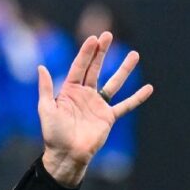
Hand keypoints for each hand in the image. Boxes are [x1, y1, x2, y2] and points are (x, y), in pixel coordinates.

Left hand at [37, 31, 153, 186]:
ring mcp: (98, 105)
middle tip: (108, 35)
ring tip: (134, 54)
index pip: (80, 67)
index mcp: (69, 91)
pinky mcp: (109, 117)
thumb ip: (46, 88)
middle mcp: (85, 94)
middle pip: (95, 69)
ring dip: (123, 69)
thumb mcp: (46, 109)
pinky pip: (126, 105)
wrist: (67, 155)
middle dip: (102, 52)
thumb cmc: (53, 134)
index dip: (86, 53)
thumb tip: (41, 67)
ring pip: (114, 83)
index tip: (94, 38)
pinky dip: (137, 97)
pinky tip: (148, 88)